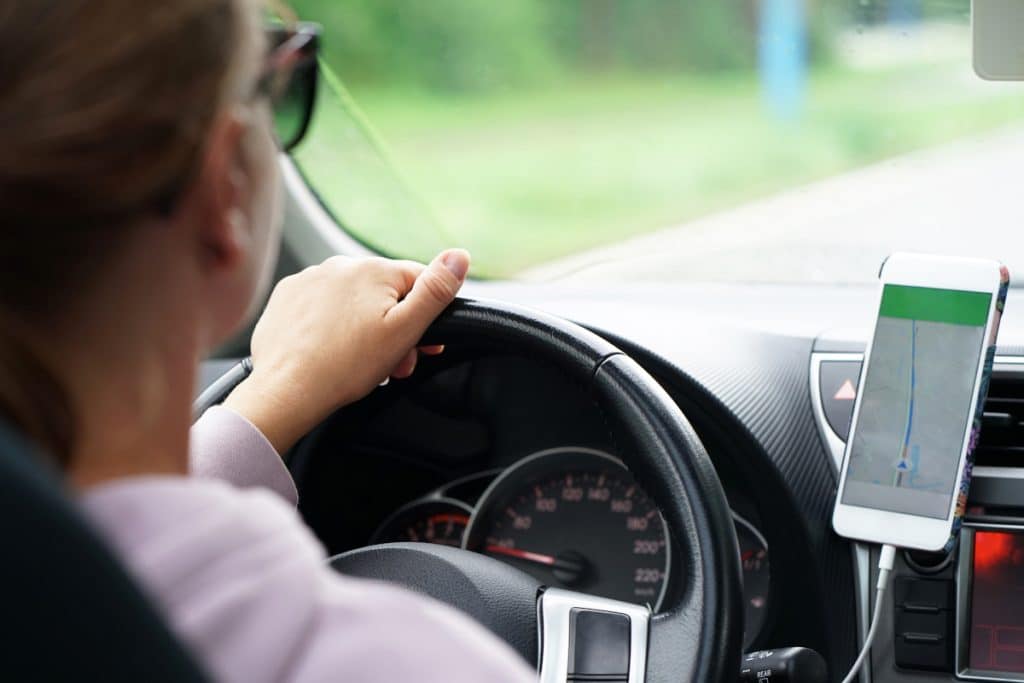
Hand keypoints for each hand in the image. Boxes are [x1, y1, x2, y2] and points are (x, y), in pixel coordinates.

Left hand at [222, 249, 469, 453]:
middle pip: (384, 293)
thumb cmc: (344, 366)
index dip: (427, 317)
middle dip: (394, 327)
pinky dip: (330, 325)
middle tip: (393, 365)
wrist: (285, 390)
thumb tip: (459, 256)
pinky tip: (330, 350)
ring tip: (359, 363)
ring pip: (352, 300)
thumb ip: (435, 291)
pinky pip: (322, 306)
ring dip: (363, 326)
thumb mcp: (404, 331)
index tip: (423, 346)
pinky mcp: (288, 296)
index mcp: (373, 270)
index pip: (418, 281)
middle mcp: (340, 265)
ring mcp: (310, 279)